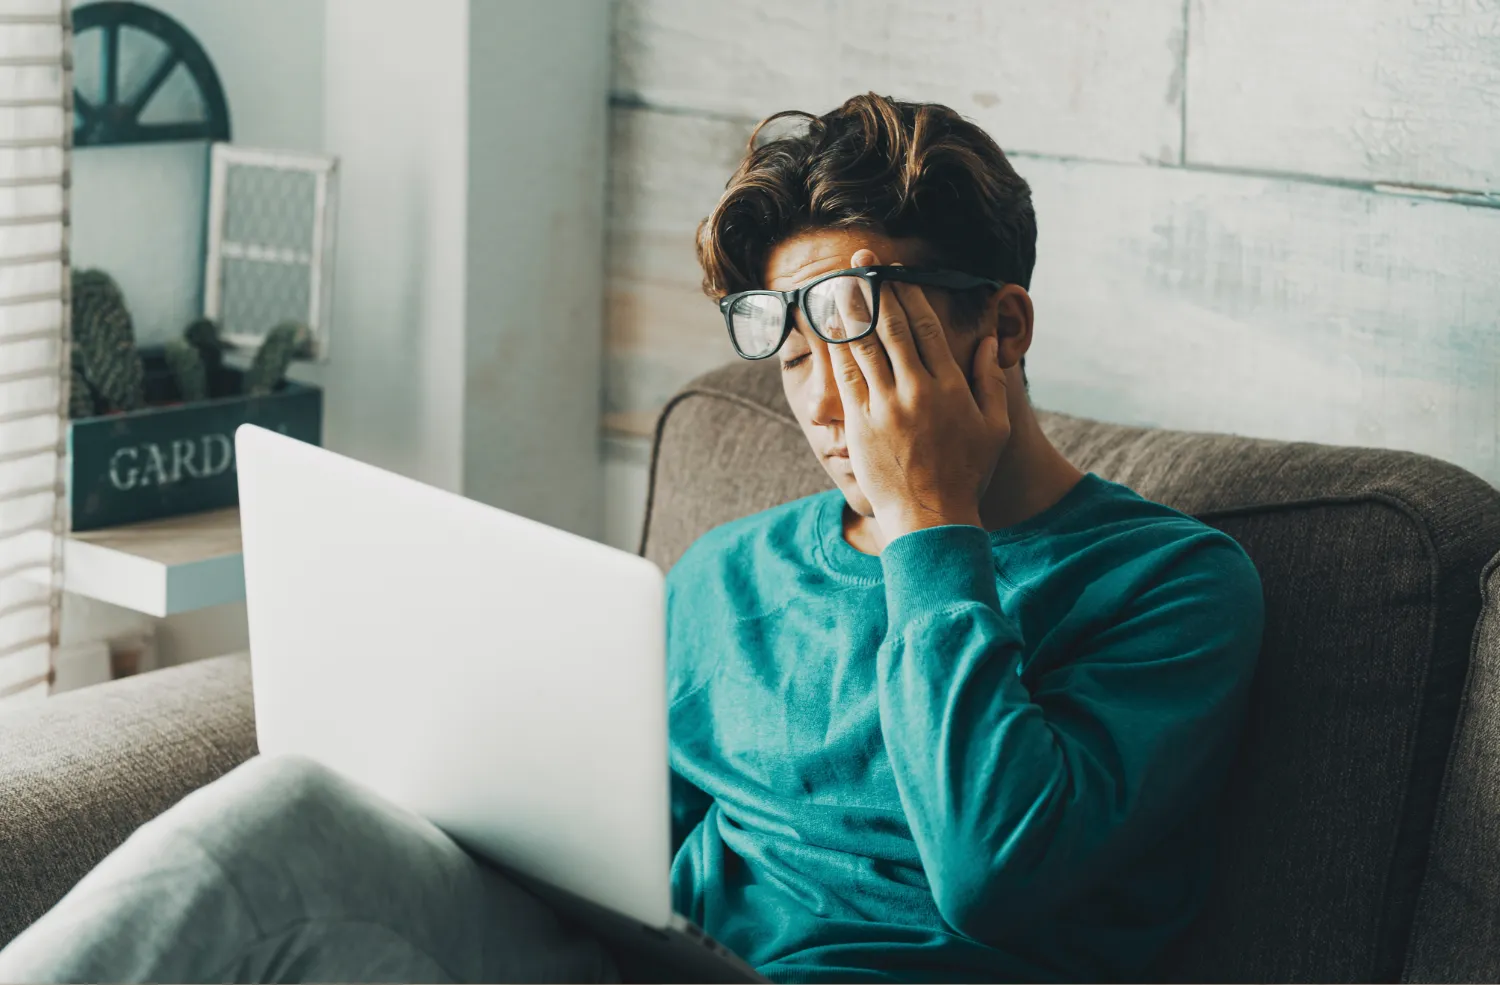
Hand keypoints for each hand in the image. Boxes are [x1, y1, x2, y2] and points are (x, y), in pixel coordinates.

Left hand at [826, 249, 1011, 540]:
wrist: (931, 518)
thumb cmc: (966, 474)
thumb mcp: (994, 427)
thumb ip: (991, 380)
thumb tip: (987, 341)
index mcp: (950, 385)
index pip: (924, 326)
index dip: (906, 294)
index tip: (894, 272)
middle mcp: (917, 389)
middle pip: (890, 326)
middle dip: (874, 288)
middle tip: (860, 261)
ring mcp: (886, 406)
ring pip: (863, 345)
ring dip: (849, 309)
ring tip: (837, 281)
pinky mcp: (860, 424)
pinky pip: (845, 376)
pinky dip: (835, 347)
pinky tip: (827, 326)